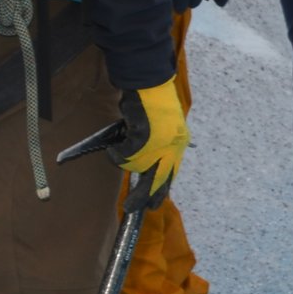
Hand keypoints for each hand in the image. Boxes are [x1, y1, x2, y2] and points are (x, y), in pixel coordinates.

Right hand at [116, 78, 188, 202]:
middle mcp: (173, 147)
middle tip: (130, 208)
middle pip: (157, 180)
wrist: (150, 85)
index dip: (161, 190)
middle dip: (142, 196)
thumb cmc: (152, 103)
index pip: (171, 174)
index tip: (153, 205)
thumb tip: (144, 167)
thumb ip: (158, 147)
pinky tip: (113, 147)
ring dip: (124, 160)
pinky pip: (125, 156)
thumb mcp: (162, 129)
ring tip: (118, 150)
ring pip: (137, 166)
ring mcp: (160, 144)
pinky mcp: (145, 139)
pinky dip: (117, 153)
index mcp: (179, 145)